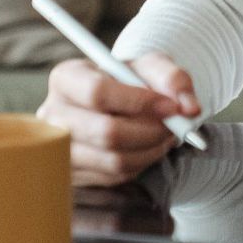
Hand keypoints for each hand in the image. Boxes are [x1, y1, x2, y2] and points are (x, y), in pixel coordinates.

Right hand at [38, 51, 201, 185]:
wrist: (119, 103)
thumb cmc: (131, 80)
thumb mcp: (153, 66)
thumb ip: (173, 78)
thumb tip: (189, 107)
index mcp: (67, 78)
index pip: (97, 92)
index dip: (139, 101)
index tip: (170, 106)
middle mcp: (52, 115)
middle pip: (106, 132)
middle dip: (151, 130)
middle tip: (176, 125)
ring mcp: (57, 150)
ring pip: (112, 159)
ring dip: (151, 149)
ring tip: (166, 134)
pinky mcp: (70, 175)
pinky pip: (113, 176)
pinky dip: (140, 163)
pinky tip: (148, 147)